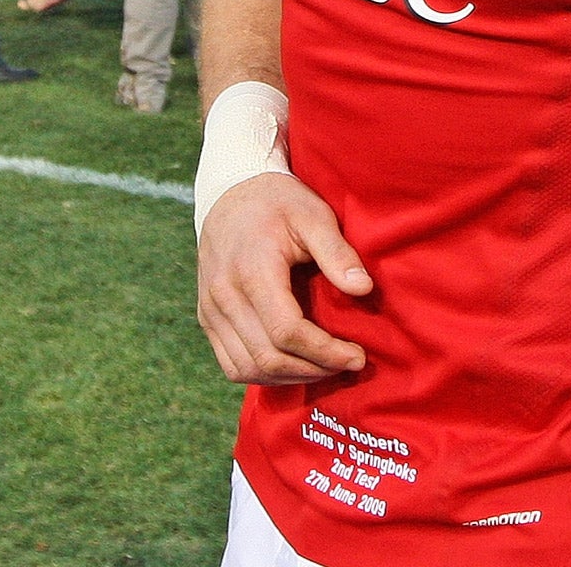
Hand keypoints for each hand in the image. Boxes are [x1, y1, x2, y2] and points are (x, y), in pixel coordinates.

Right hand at [197, 171, 373, 385]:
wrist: (230, 192)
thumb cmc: (279, 202)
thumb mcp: (314, 215)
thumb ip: (337, 253)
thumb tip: (364, 288)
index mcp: (253, 270)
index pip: (287, 331)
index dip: (325, 352)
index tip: (358, 356)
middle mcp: (224, 295)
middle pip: (268, 357)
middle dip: (314, 370)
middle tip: (348, 364)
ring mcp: (210, 309)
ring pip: (246, 369)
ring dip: (289, 378)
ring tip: (325, 368)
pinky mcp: (206, 317)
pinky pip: (230, 363)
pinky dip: (262, 374)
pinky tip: (294, 365)